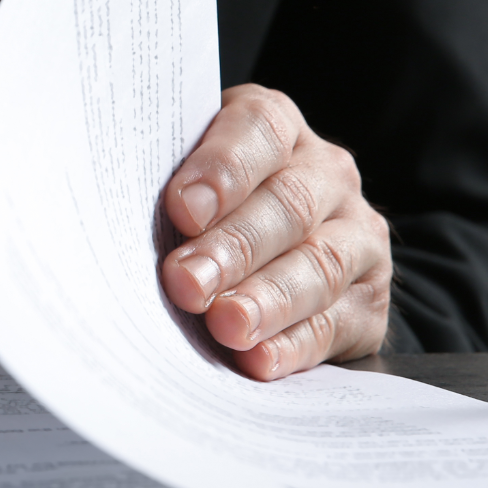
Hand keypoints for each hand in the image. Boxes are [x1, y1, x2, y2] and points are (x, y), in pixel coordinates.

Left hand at [159, 85, 390, 378]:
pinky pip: (337, 321)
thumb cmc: (211, 209)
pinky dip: (296, 344)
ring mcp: (357, 235)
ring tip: (226, 326)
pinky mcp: (370, 298)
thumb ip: (171, 197)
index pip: (258, 130)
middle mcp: (326, 173)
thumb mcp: (189, 183)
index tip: (182, 209)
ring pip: (319, 264)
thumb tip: (117, 231)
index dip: (221, 170)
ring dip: (267, 300)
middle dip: (232, 249)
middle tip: (186, 283)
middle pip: (286, 205)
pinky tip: (260, 359)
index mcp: (276, 128)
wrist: (283, 251)